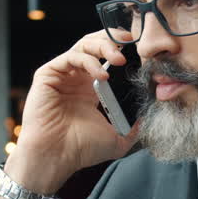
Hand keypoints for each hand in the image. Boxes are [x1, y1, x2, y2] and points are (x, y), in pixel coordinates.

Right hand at [0, 30, 140, 198]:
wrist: (56, 156)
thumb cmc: (81, 150)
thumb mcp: (117, 139)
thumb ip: (133, 128)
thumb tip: (149, 117)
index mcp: (91, 88)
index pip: (107, 58)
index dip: (123, 50)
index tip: (140, 51)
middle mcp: (76, 78)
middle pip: (96, 45)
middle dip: (115, 42)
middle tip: (131, 46)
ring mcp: (62, 74)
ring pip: (84, 46)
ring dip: (104, 47)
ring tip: (119, 59)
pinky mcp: (48, 74)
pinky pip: (71, 57)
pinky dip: (89, 62)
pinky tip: (102, 75)